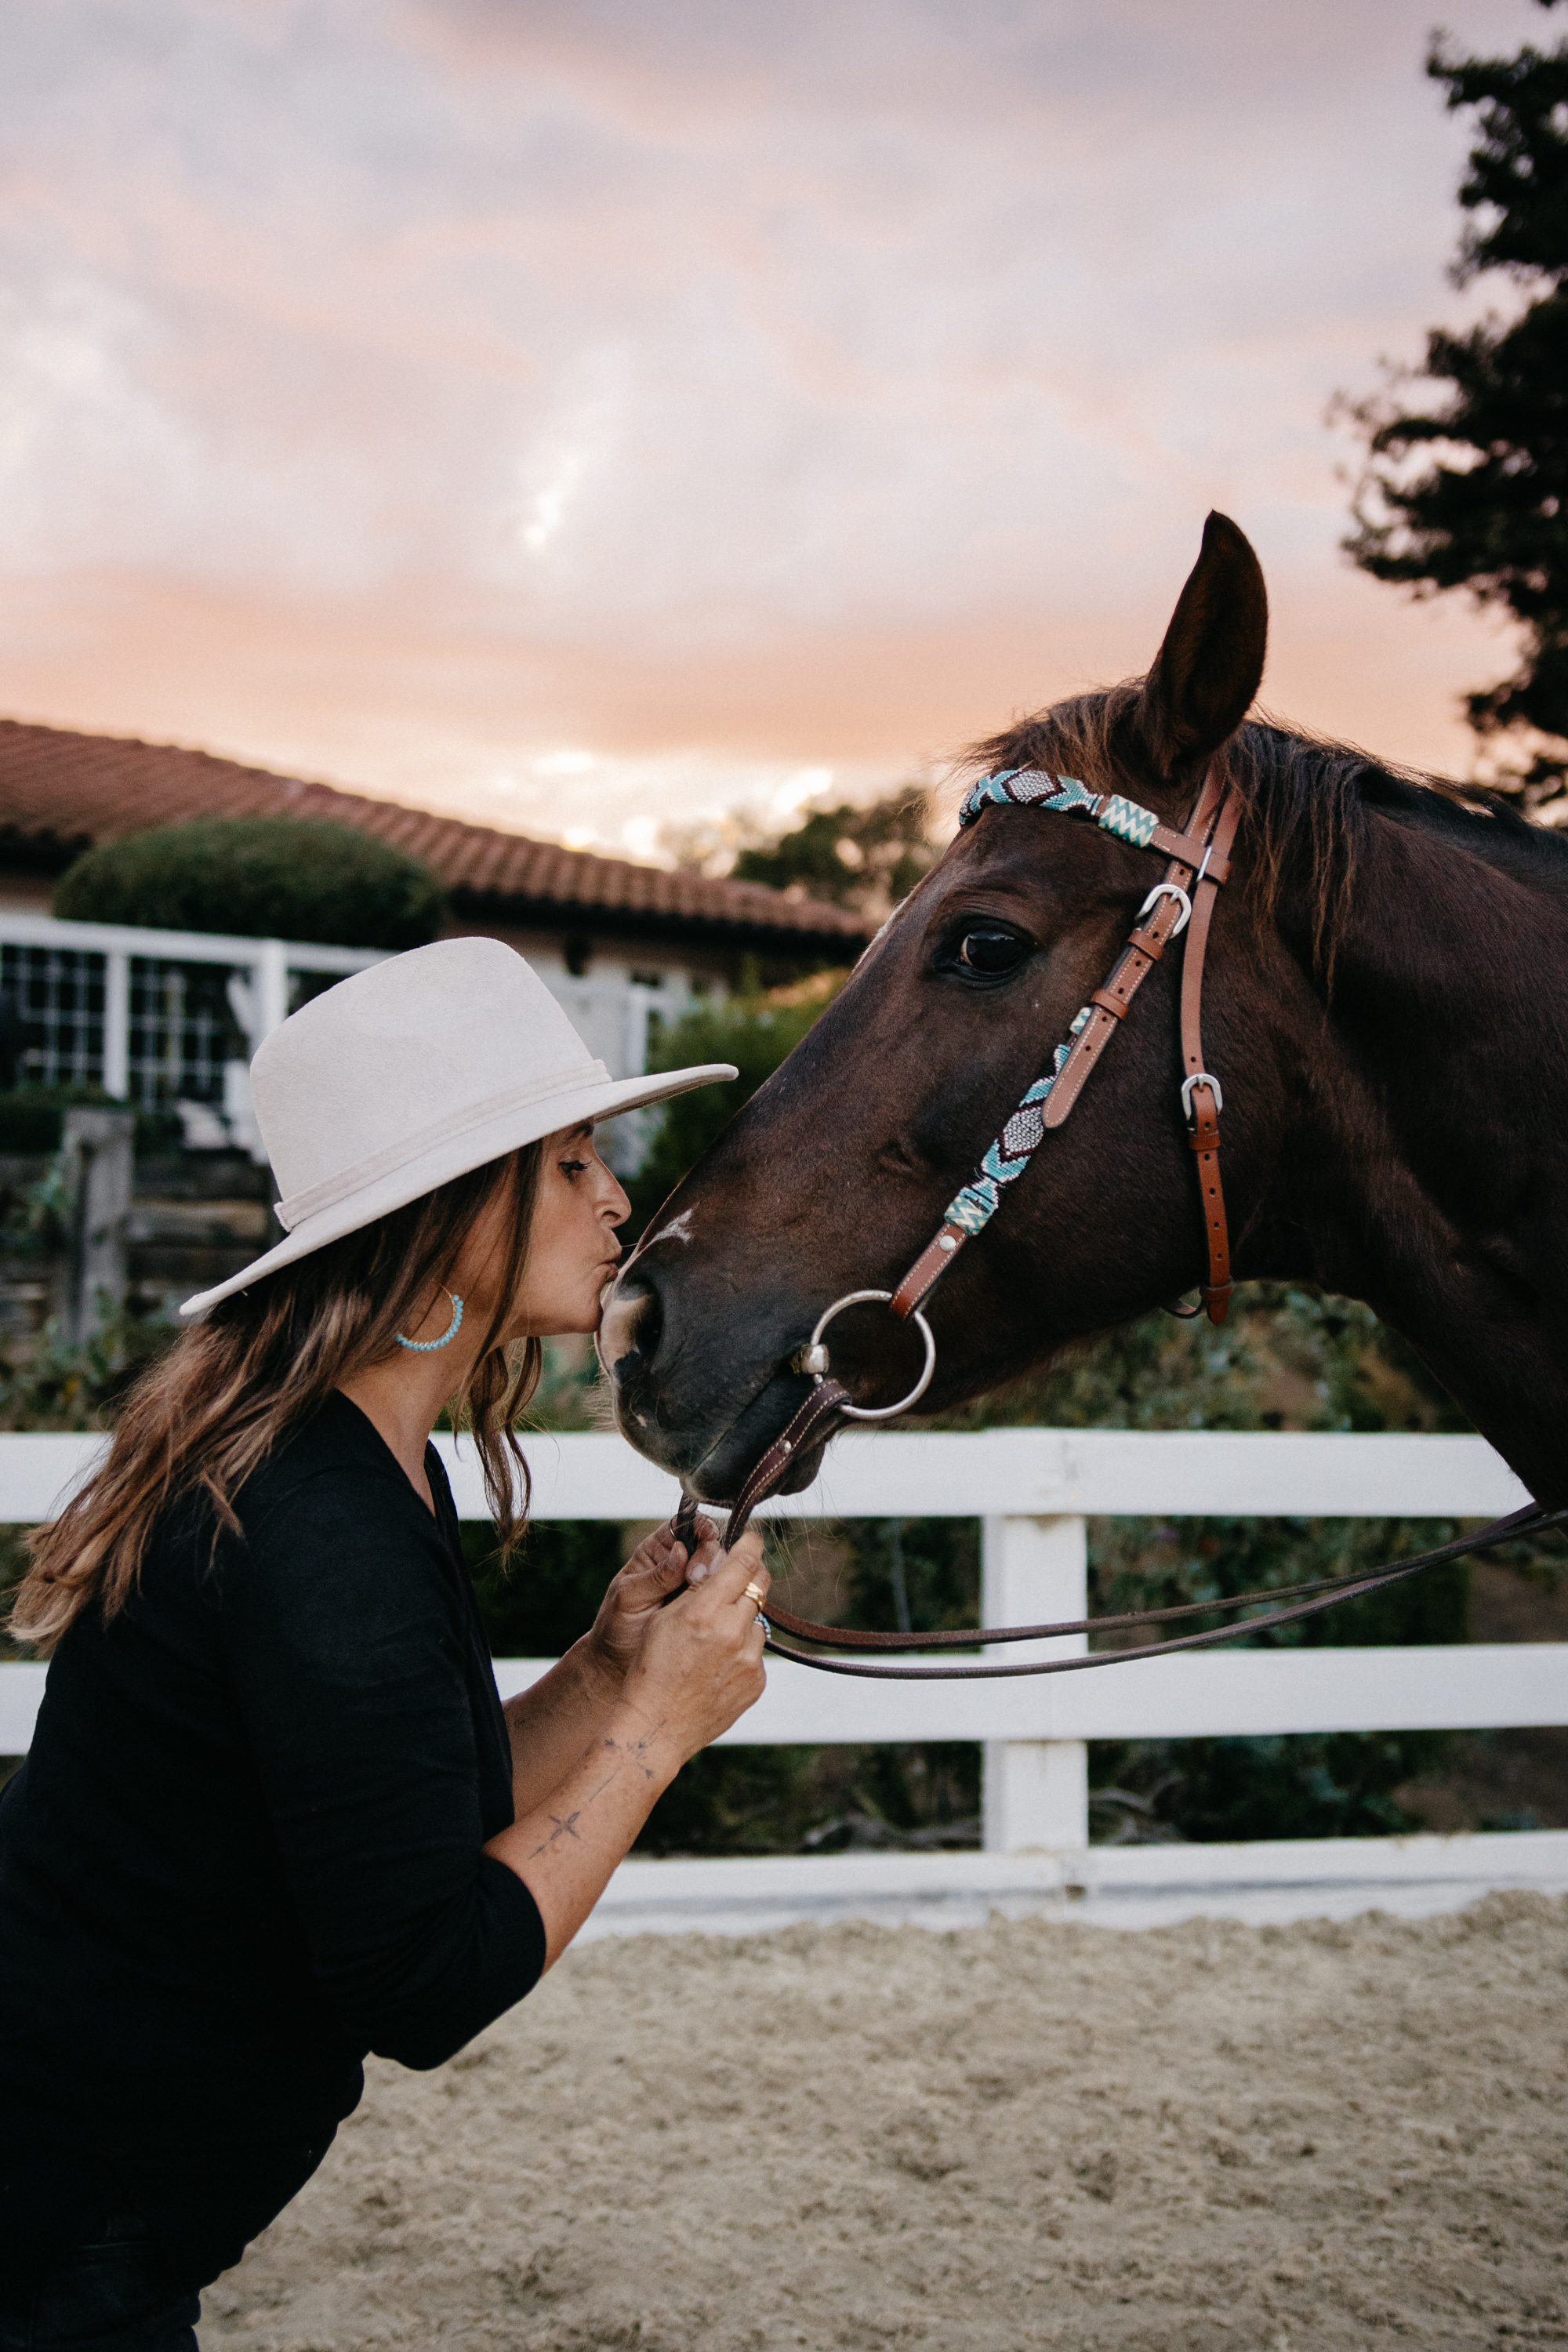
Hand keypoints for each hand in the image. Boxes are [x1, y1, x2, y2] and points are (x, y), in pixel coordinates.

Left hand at [584, 1513, 720, 1683]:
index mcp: (656, 1552)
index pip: (683, 1526)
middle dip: (709, 1554)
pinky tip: (723, 1600)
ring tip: (706, 1591)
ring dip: (719, 1575)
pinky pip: (720, 1594)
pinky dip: (726, 1594)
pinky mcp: (703, 1607)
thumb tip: (680, 1551)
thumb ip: (656, 1576)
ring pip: (719, 1568)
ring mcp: (693, 1586)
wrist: (619, 1663)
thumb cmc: (616, 1626)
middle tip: (697, 1575)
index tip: (706, 1534)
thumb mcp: (630, 1597)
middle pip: (707, 1544)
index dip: (698, 1526)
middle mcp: (678, 1564)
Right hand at [618, 1529, 769, 1764]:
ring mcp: (748, 1659)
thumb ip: (697, 1589)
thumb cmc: (651, 1668)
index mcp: (705, 1611)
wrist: (656, 1726)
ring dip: (742, 1621)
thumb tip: (722, 1561)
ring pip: (757, 1621)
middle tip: (738, 1578)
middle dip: (750, 1577)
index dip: (750, 1545)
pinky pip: (755, 1653)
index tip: (751, 1538)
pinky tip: (716, 1667)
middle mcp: (732, 1633)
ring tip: (714, 1640)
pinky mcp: (756, 1681)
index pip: (743, 1563)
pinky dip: (741, 1652)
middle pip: (759, 1586)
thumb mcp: (664, 1619)